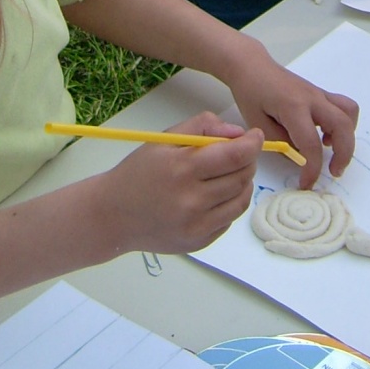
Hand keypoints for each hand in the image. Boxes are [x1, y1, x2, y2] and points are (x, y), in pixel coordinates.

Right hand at [103, 112, 261, 254]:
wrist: (113, 215)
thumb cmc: (139, 172)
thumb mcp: (165, 139)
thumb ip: (202, 126)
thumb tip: (238, 133)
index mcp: (182, 169)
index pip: (234, 156)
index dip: (252, 144)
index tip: (256, 136)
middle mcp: (192, 200)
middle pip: (241, 177)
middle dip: (248, 161)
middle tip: (239, 153)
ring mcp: (196, 225)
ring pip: (241, 200)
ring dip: (243, 182)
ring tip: (228, 173)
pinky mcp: (199, 242)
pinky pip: (229, 219)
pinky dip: (230, 203)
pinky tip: (214, 195)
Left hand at [225, 48, 358, 187]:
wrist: (252, 66)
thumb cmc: (250, 93)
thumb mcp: (257, 123)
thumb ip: (280, 143)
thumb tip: (300, 159)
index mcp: (293, 107)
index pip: (311, 144)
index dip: (312, 169)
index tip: (306, 184)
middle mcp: (312, 98)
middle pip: (343, 125)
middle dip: (344, 154)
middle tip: (333, 172)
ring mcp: (319, 93)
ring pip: (349, 112)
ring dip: (347, 136)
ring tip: (331, 151)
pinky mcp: (320, 93)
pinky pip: (342, 107)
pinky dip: (342, 124)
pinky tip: (324, 135)